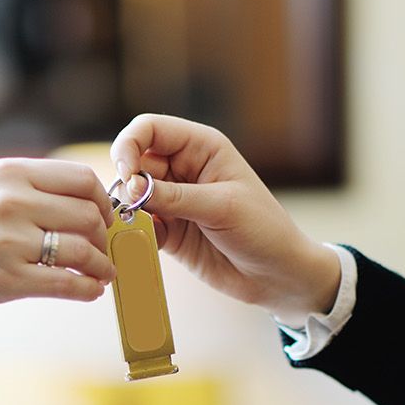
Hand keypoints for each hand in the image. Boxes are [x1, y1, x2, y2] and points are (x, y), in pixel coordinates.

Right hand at [0, 158, 115, 333]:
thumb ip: (27, 190)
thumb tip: (82, 202)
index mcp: (8, 174)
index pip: (81, 179)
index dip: (103, 201)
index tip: (104, 218)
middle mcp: (11, 202)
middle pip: (88, 214)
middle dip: (104, 235)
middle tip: (104, 249)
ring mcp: (10, 242)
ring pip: (83, 250)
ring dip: (101, 265)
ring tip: (101, 273)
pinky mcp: (7, 280)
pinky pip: (67, 284)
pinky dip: (88, 288)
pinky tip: (89, 291)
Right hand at [110, 114, 341, 322]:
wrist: (277, 275)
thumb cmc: (263, 230)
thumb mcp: (221, 207)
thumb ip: (174, 196)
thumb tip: (130, 187)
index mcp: (201, 147)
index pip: (149, 129)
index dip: (129, 145)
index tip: (127, 174)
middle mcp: (183, 168)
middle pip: (134, 161)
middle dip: (127, 183)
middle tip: (133, 208)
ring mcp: (174, 200)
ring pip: (131, 195)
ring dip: (128, 210)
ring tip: (142, 227)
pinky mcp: (169, 230)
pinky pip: (138, 225)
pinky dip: (135, 233)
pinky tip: (149, 244)